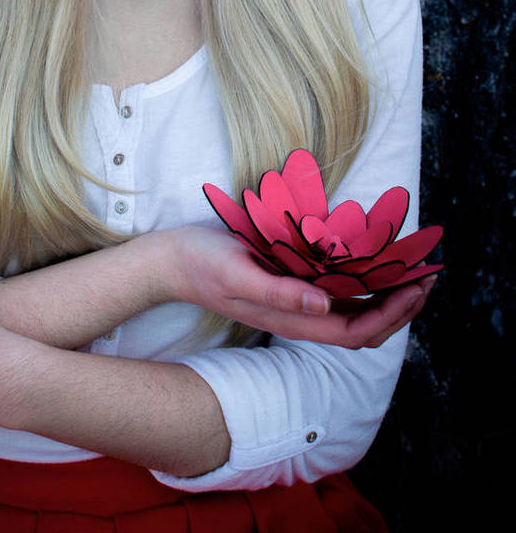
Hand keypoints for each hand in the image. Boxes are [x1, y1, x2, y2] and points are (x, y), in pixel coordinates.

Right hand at [162, 225, 434, 347]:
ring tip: (407, 272)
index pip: (354, 332)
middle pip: (360, 331)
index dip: (391, 315)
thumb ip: (277, 292)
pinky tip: (367, 267)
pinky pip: (334, 301)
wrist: (169, 263)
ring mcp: (291, 308)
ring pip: (349, 318)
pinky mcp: (285, 292)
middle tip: (425, 278)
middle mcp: (296, 318)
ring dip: (383, 300)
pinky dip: (360, 289)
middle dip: (398, 310)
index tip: (415, 287)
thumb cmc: (201, 263)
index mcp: (288, 318)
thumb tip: (324, 305)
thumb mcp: (236, 272)